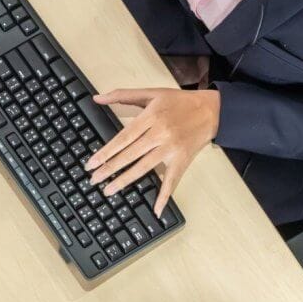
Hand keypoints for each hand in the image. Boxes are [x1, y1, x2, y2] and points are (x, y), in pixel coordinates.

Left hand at [85, 88, 220, 215]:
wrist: (211, 110)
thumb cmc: (180, 102)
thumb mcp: (151, 92)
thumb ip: (123, 95)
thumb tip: (98, 98)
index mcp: (151, 117)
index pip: (123, 138)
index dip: (106, 152)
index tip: (91, 163)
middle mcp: (160, 133)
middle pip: (130, 154)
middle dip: (109, 169)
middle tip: (93, 180)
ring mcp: (171, 149)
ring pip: (144, 168)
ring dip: (125, 181)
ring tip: (109, 190)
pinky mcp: (182, 160)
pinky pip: (172, 181)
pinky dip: (164, 196)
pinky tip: (156, 209)